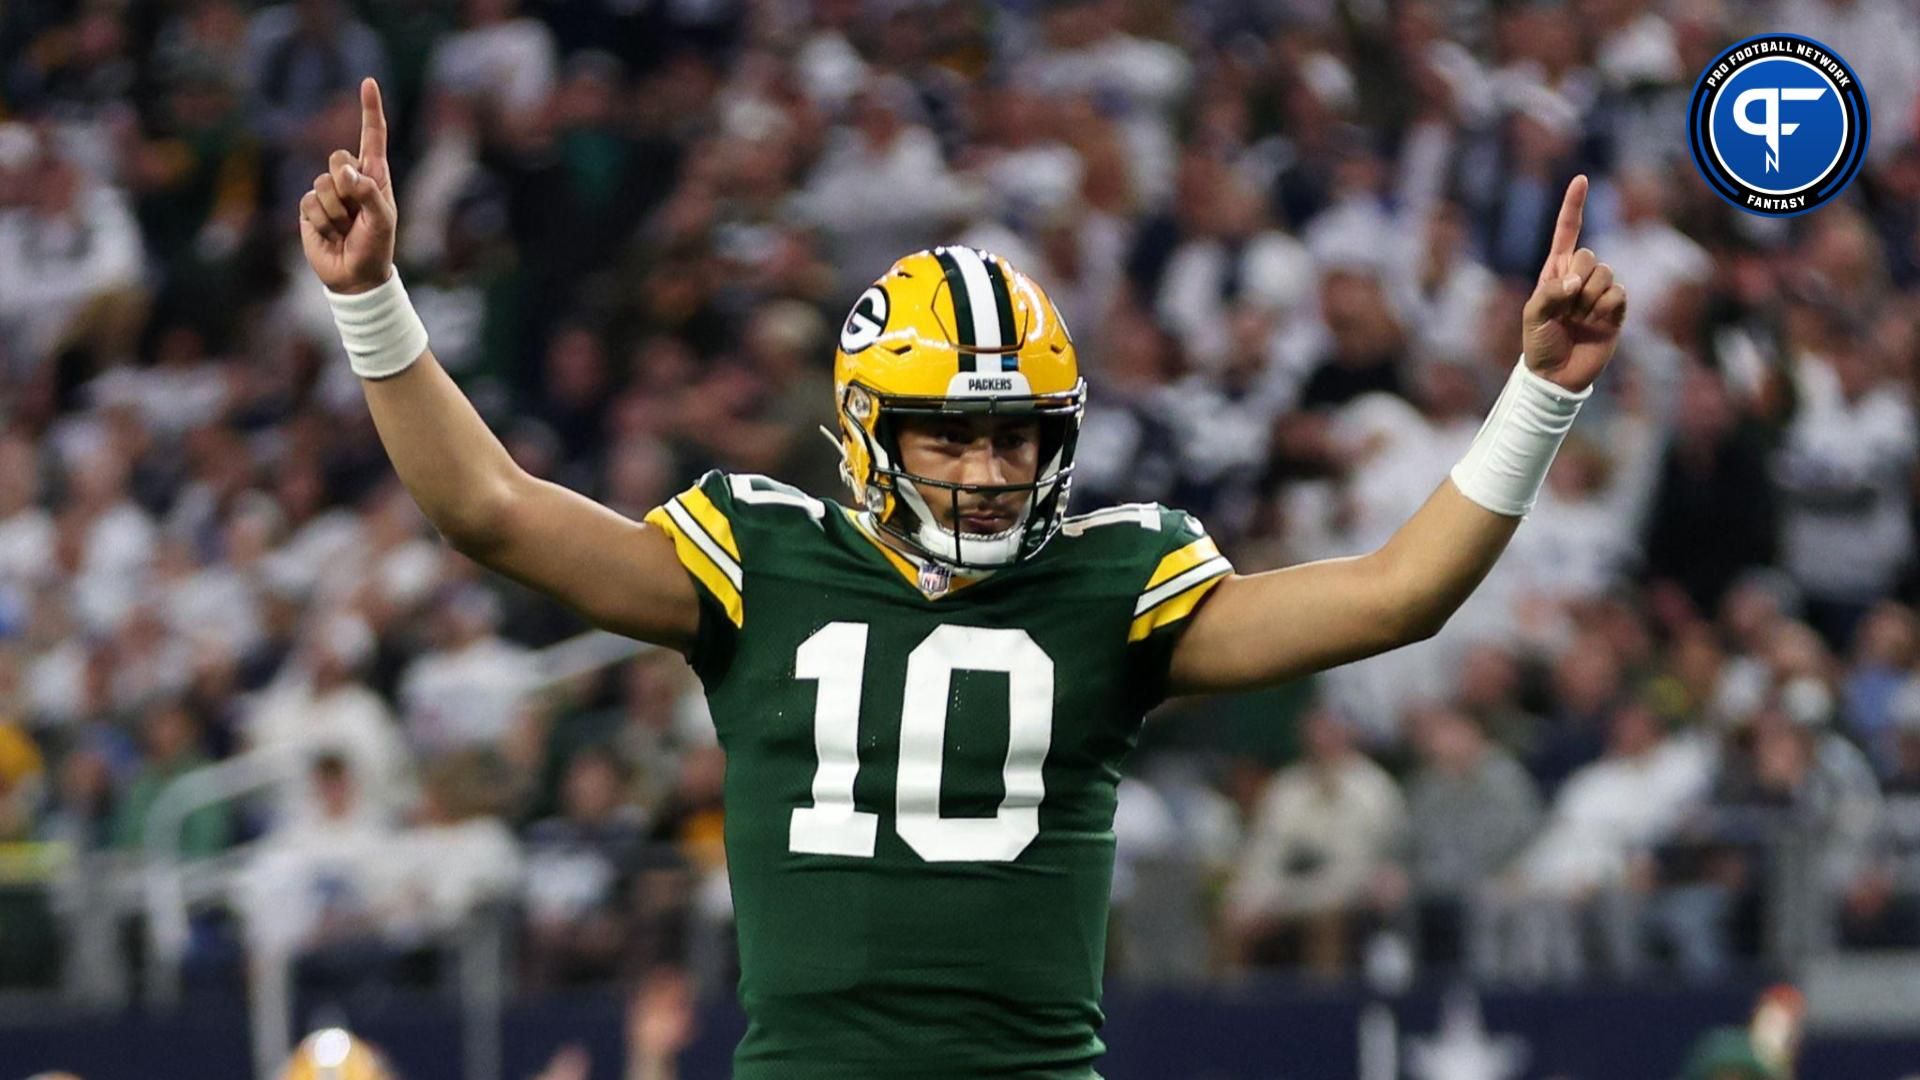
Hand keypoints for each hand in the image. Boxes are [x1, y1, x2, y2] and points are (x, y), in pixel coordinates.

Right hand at [299, 78, 395, 293]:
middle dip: (346, 185)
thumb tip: (343, 171)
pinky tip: (330, 234)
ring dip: (336, 212)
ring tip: (346, 229)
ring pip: (322, 184)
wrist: (355, 277)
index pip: (372, 136)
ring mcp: (328, 192)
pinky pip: (309, 203)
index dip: (370, 110)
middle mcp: (350, 179)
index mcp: (374, 176)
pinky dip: (322, 222)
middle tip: (356, 213)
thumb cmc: (376, 247)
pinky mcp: (308, 208)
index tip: (368, 81)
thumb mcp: (382, 220)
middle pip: (337, 157)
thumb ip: (367, 192)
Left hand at [1521, 175, 1627, 392]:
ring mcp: (1599, 293)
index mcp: (1555, 272)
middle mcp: (1579, 278)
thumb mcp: (1533, 316)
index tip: (1581, 179)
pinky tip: (1595, 324)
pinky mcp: (1616, 310)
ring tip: (1577, 320)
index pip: (1567, 232)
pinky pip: (1618, 294)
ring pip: (1606, 274)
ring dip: (1589, 299)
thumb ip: (1550, 293)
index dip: (1574, 206)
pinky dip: (1605, 308)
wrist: (1557, 376)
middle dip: (1576, 279)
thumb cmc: (1539, 344)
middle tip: (1565, 307)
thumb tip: (1577, 281)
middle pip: (1589, 255)